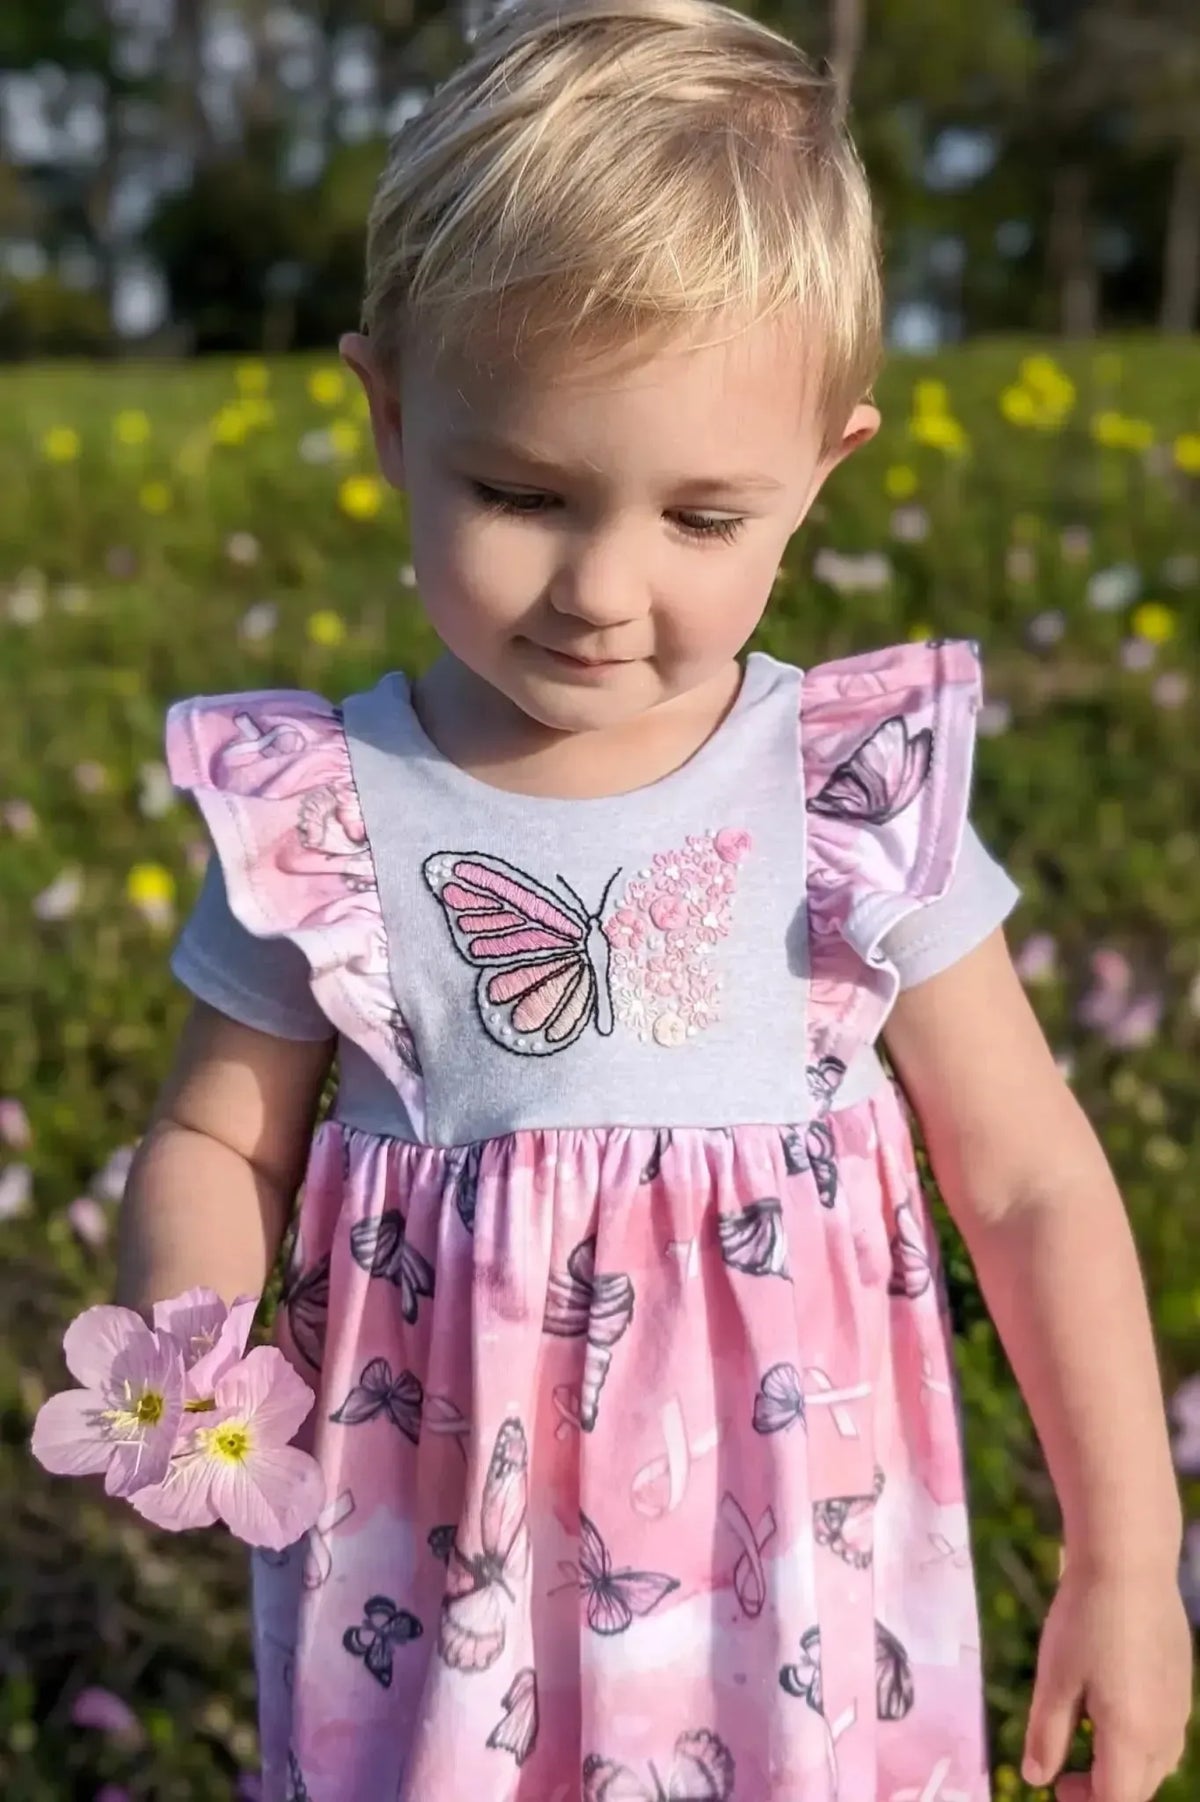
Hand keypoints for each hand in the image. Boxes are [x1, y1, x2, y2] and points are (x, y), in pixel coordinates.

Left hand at [1022, 1565, 1192, 1799]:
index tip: (1055, 1785)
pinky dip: (1141, 1743)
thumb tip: (1037, 1778)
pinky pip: (1167, 1735)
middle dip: (1104, 1791)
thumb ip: (1046, 1735)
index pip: (1116, 1799)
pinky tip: (1115, 1710)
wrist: (1129, 1563)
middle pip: (1140, 1788)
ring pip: (1159, 1764)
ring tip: (1089, 1743)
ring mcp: (1180, 1706)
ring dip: (1126, 1769)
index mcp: (1132, 1737)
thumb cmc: (1085, 1619)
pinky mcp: (1182, 1682)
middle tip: (1065, 1772)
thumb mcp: (1054, 1678)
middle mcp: (1165, 1731)